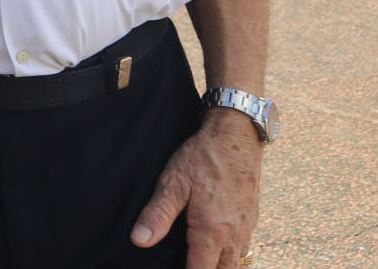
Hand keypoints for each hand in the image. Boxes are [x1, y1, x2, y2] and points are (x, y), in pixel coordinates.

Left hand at [131, 111, 262, 267]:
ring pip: (236, 261)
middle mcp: (234, 234)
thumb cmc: (203, 157)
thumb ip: (157, 214)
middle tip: (187, 264)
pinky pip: (244, 247)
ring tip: (200, 261)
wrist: (236, 135)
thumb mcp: (173, 182)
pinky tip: (218, 247)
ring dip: (220, 265)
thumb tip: (139, 241)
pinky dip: (231, 254)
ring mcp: (247, 227)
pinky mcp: (252, 217)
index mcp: (212, 231)